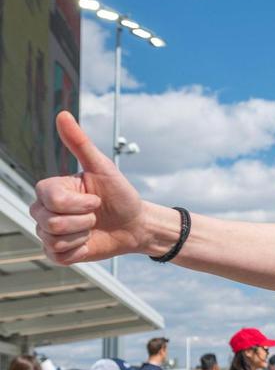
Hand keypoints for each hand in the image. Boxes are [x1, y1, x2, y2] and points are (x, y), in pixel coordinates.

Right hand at [30, 111, 148, 263]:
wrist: (136, 225)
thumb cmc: (121, 195)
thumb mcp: (104, 168)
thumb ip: (80, 143)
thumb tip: (62, 114)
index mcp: (51, 188)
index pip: (49, 198)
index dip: (78, 204)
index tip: (96, 200)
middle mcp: (44, 209)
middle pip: (48, 221)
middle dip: (82, 220)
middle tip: (96, 215)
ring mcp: (49, 232)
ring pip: (53, 238)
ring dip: (82, 234)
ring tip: (93, 227)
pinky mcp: (58, 252)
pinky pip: (58, 255)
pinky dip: (78, 250)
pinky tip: (88, 241)